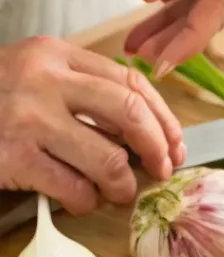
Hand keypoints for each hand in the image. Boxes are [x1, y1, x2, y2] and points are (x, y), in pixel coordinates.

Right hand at [0, 37, 184, 213]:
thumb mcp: (36, 78)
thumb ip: (85, 91)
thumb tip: (151, 131)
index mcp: (56, 54)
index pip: (132, 82)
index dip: (164, 119)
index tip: (175, 145)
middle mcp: (44, 80)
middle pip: (131, 113)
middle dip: (157, 149)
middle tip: (159, 170)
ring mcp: (28, 118)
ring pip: (109, 160)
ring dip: (122, 186)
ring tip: (115, 192)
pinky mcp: (14, 156)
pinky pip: (76, 189)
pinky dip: (86, 202)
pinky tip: (78, 200)